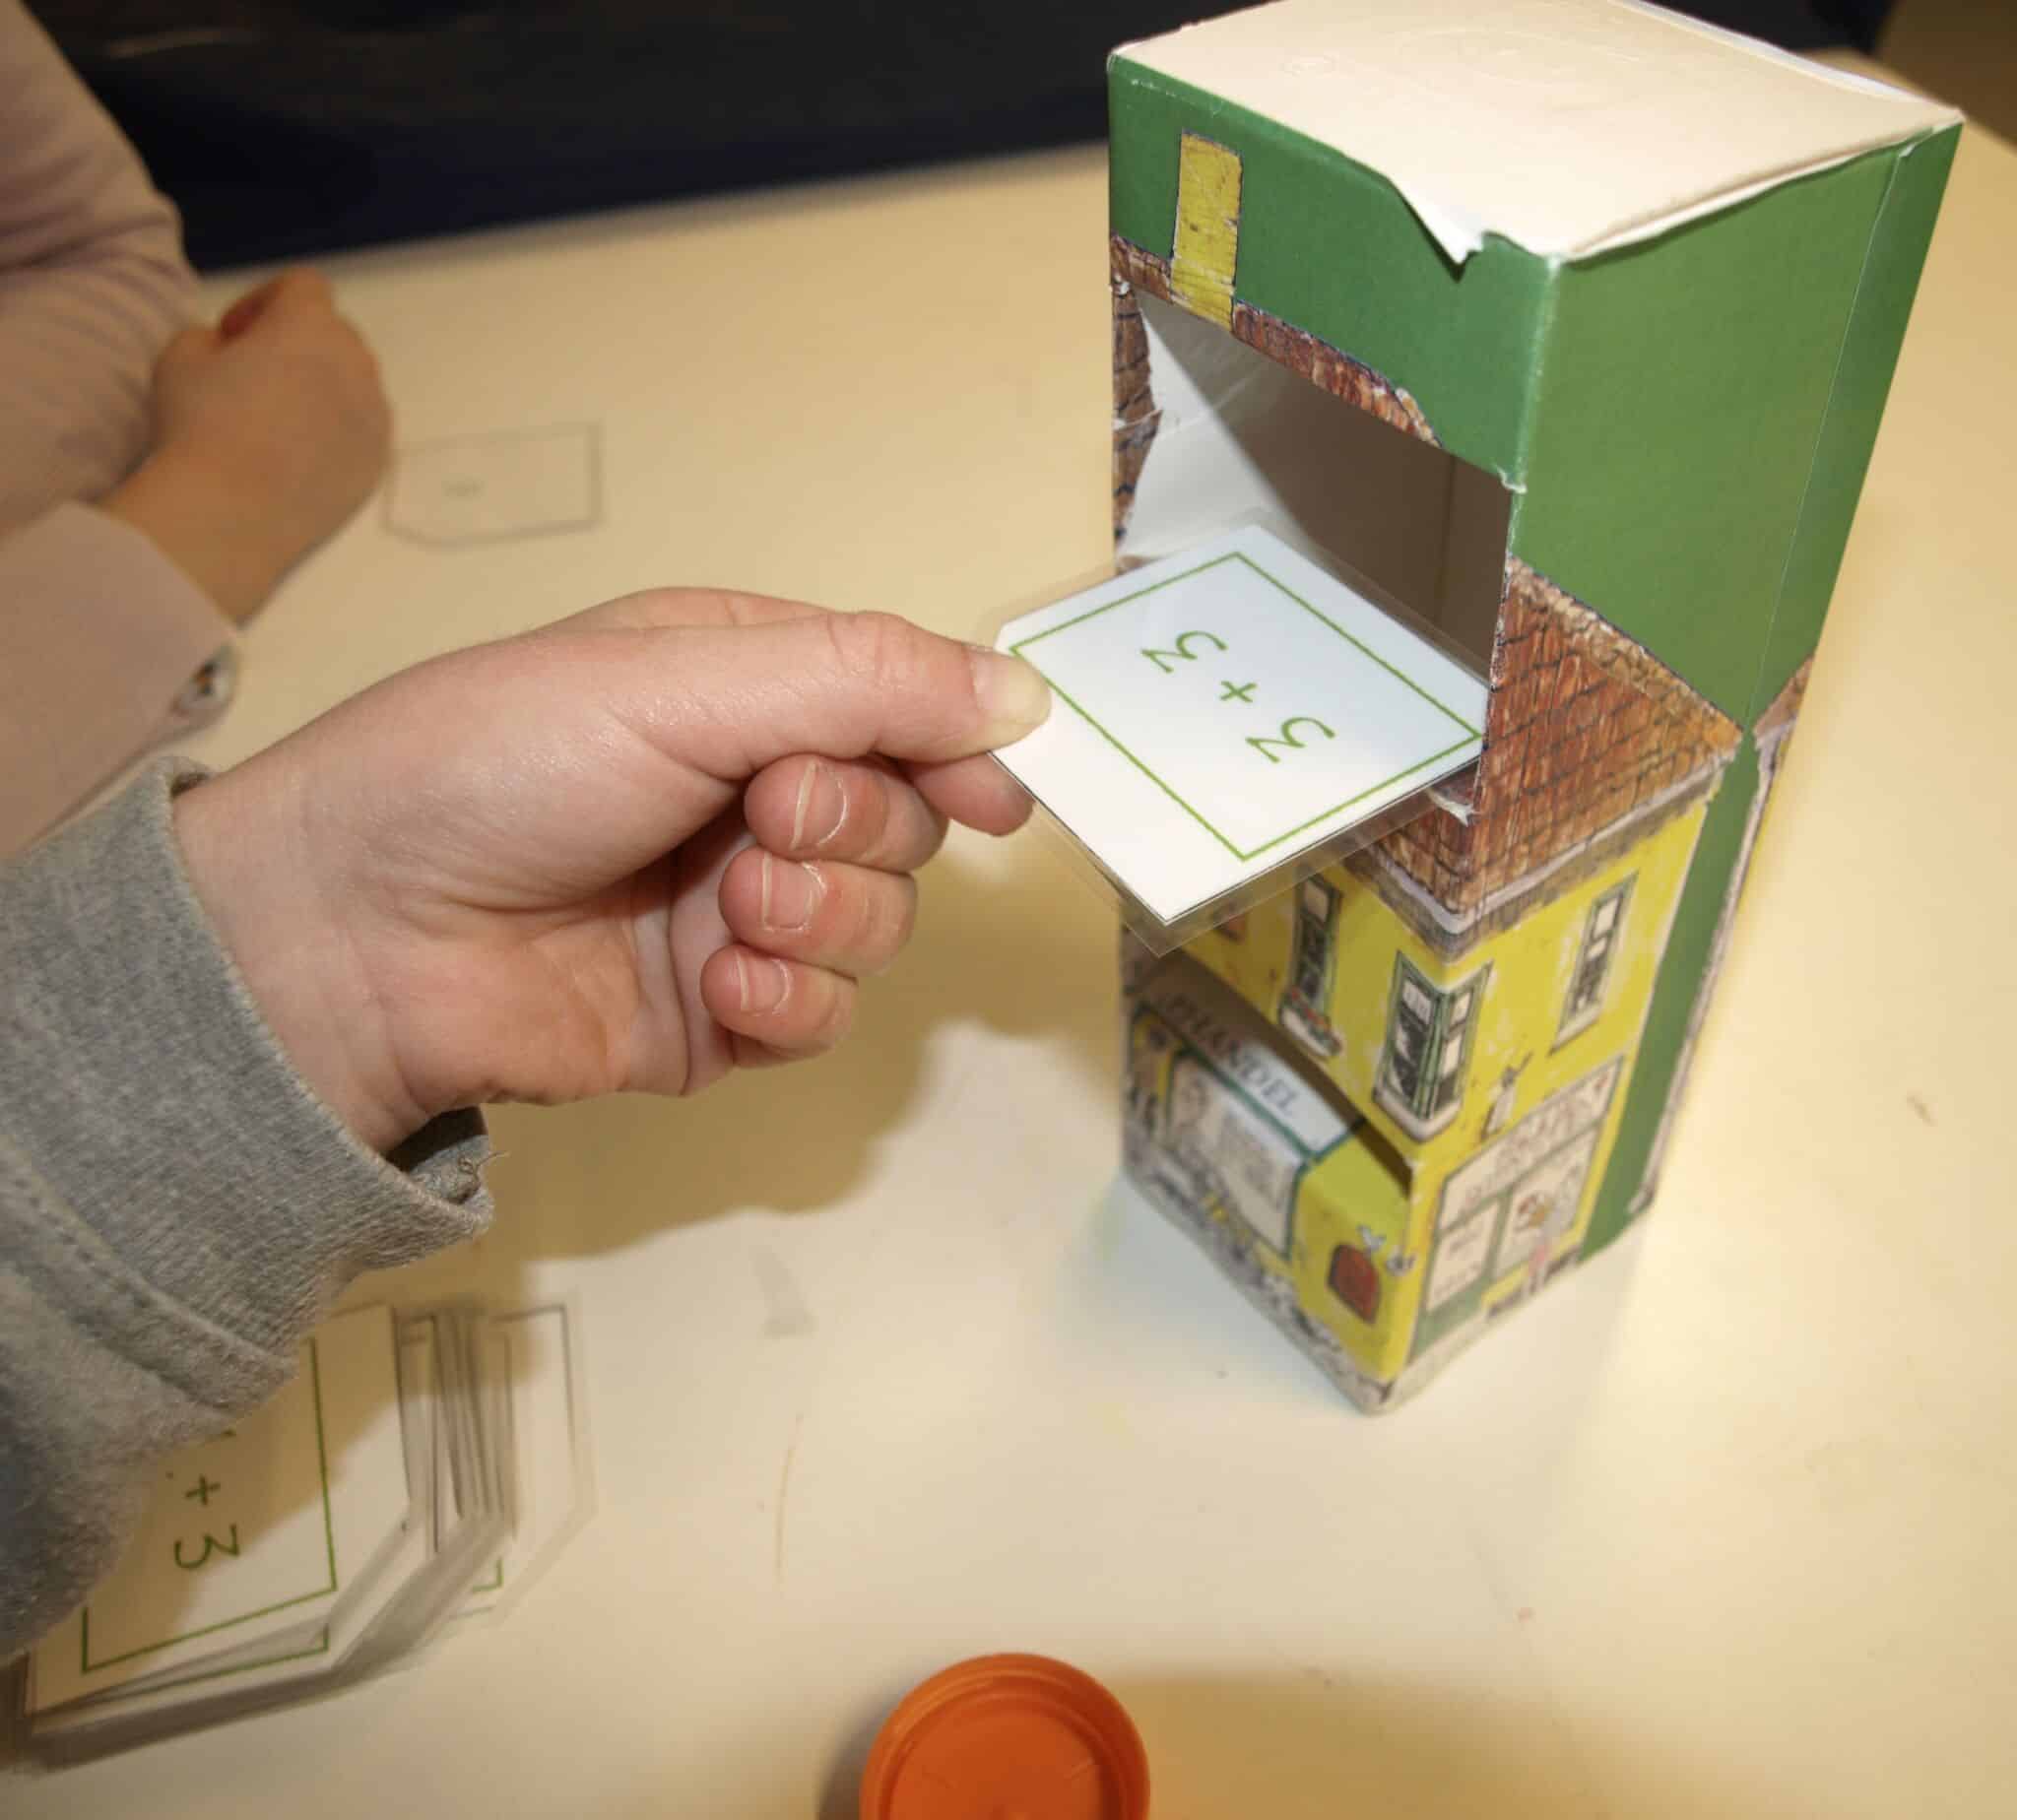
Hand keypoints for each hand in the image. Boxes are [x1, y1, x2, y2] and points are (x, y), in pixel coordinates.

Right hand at [102, 270, 391, 622]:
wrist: (232, 513)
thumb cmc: (200, 425)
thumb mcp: (180, 356)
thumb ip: (209, 335)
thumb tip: (229, 349)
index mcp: (312, 326)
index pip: (304, 285)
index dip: (264, 300)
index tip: (234, 335)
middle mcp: (357, 365)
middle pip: (335, 335)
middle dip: (296, 343)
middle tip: (252, 376)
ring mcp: (375, 418)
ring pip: (353, 384)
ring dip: (320, 387)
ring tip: (275, 420)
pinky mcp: (377, 463)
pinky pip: (361, 430)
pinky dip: (335, 430)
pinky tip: (296, 456)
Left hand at [172, 592, 1049, 1153]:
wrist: (355, 934)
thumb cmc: (498, 765)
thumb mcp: (680, 680)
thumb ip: (863, 681)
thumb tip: (1028, 696)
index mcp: (740, 689)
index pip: (899, 710)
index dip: (955, 748)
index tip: (992, 793)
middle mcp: (749, 797)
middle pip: (903, 824)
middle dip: (854, 829)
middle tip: (763, 824)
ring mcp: (735, 913)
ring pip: (877, 927)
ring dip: (821, 918)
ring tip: (726, 911)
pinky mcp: (718, 1020)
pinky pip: (823, 1018)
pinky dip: (789, 1004)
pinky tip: (720, 990)